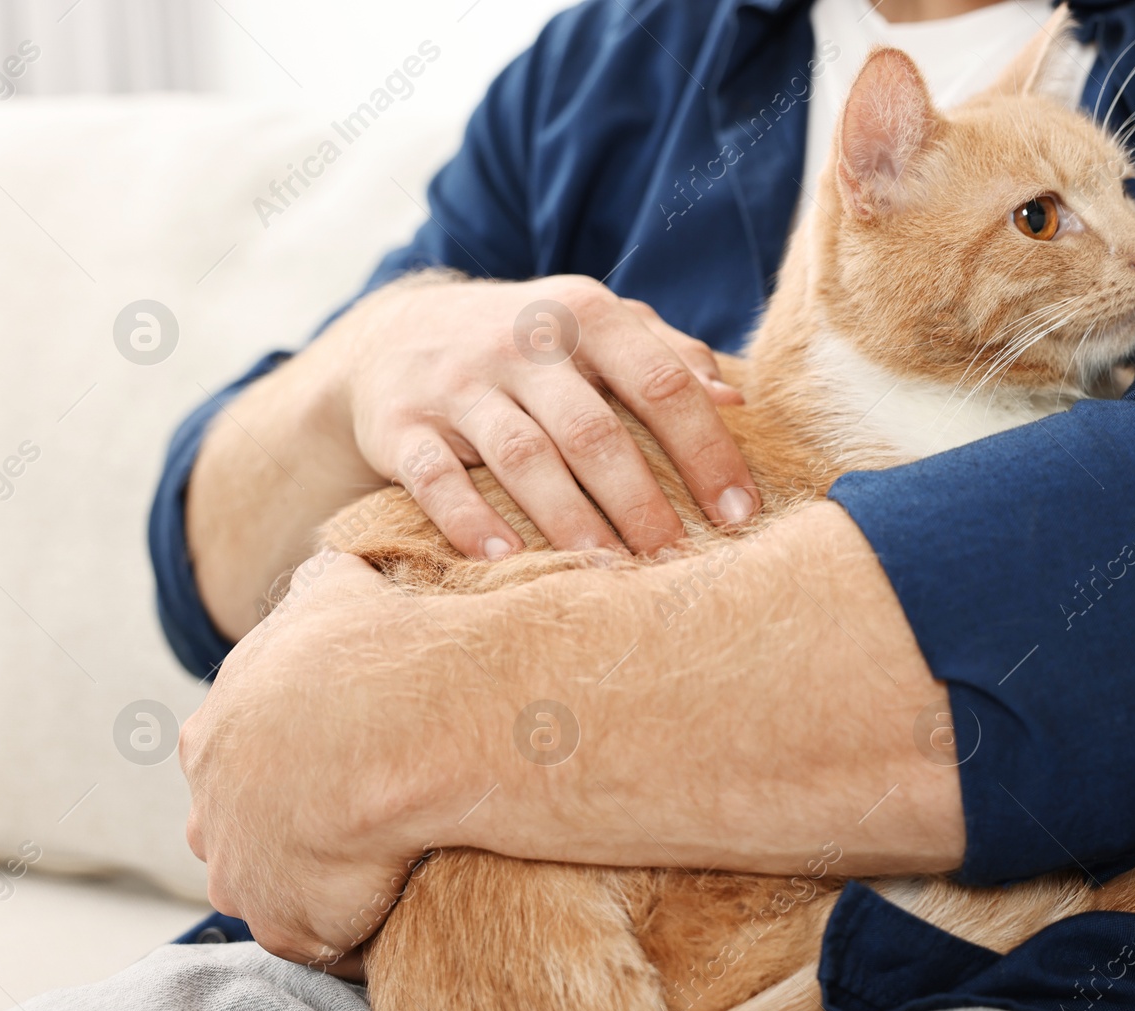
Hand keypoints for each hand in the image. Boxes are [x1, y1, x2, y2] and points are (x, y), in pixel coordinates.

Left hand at [181, 552, 431, 977]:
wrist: (388, 725)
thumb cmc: (368, 653)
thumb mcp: (332, 588)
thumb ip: (317, 586)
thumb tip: (329, 570)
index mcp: (213, 732)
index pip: (236, 757)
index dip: (286, 758)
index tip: (335, 755)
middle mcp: (210, 809)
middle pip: (241, 829)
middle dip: (286, 826)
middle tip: (356, 812)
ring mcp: (243, 873)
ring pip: (275, 886)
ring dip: (319, 879)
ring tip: (384, 860)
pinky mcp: (288, 923)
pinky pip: (325, 939)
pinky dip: (358, 926)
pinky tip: (402, 897)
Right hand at [323, 275, 758, 558]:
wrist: (394, 334)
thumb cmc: (530, 344)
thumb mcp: (597, 327)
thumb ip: (668, 353)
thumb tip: (735, 400)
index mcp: (585, 315)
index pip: (661, 383)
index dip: (706, 451)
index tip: (740, 514)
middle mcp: (522, 342)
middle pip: (592, 431)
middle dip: (641, 502)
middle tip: (676, 559)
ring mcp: (458, 383)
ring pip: (522, 456)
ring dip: (569, 520)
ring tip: (607, 571)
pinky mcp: (401, 424)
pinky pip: (436, 477)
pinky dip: (470, 521)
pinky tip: (507, 560)